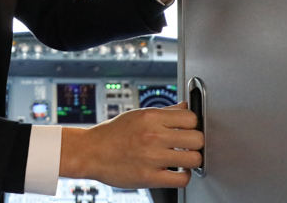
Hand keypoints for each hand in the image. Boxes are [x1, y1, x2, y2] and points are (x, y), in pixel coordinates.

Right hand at [59, 102, 202, 188]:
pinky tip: (176, 171)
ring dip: (191, 160)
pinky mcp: (149, 177)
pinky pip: (181, 179)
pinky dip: (183, 176)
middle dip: (195, 142)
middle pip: (196, 138)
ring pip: (193, 159)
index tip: (188, 129)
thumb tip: (185, 107)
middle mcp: (153, 135)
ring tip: (183, 158)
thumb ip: (164, 112)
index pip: (191, 117)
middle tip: (188, 145)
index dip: (192, 124)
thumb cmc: (112, 133)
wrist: (90, 152)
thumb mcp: (137, 115)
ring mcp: (152, 157)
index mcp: (151, 117)